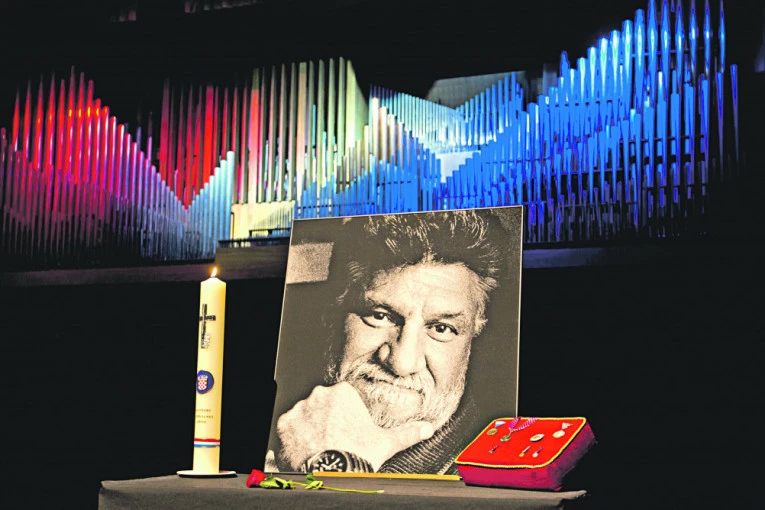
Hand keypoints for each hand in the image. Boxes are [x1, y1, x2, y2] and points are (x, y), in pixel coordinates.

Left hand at [275, 382, 434, 470]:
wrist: (333, 474)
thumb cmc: (358, 455)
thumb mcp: (386, 442)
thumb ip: (408, 432)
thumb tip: (427, 429)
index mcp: (343, 393)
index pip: (342, 398)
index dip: (345, 416)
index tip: (347, 430)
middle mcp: (319, 396)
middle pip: (322, 404)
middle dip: (326, 419)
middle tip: (335, 440)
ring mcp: (299, 409)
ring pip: (305, 415)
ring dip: (309, 428)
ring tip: (320, 447)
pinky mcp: (284, 425)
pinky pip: (288, 428)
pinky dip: (294, 438)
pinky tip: (306, 450)